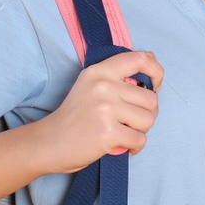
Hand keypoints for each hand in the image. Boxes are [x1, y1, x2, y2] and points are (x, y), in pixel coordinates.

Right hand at [31, 50, 163, 173]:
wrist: (48, 142)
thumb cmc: (75, 116)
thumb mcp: (92, 84)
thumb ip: (121, 72)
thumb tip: (152, 57)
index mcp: (100, 71)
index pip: (140, 59)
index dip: (156, 72)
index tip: (154, 86)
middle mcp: (103, 86)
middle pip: (151, 99)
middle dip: (147, 114)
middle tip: (130, 121)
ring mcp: (106, 109)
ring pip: (148, 120)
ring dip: (141, 131)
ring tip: (124, 132)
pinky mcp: (108, 132)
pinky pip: (140, 140)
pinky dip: (135, 147)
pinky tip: (123, 145)